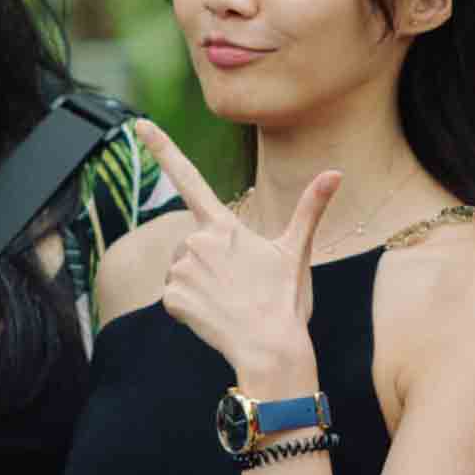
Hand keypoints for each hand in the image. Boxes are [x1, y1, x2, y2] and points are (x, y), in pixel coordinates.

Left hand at [130, 127, 331, 401]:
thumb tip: (336, 172)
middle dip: (208, 263)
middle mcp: (198, 242)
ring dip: (198, 286)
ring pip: (181, 271)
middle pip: (192, 244)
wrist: (271, 350)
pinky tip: (213, 318)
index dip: (163, 148)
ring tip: (228, 303)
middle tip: (240, 287)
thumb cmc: (286, 301)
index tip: (139, 123)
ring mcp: (182, 270)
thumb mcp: (297, 252)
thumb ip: (310, 209)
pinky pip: (173, 299)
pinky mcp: (171, 298)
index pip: (189, 178)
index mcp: (225, 226)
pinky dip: (188, 310)